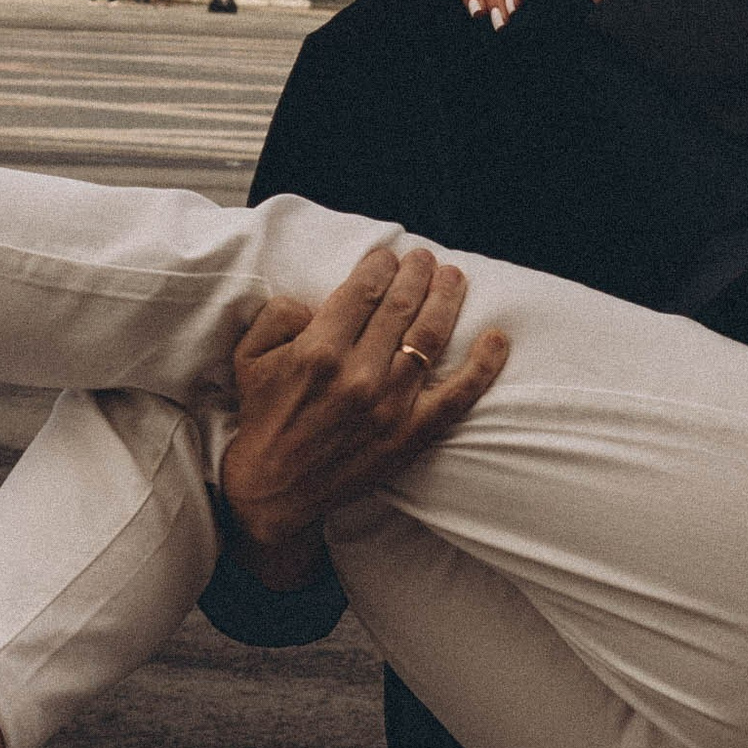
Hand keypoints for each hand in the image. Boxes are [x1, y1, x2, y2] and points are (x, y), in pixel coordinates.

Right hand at [220, 244, 510, 585]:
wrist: (273, 489)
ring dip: (447, 299)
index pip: (363, 291)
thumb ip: (277, 315)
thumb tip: (318, 299)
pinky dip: (484, 365)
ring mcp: (389, 406)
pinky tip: (498, 338)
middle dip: (417, 273)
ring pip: (431, 337)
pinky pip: (458, 395)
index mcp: (317, 352)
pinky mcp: (411, 435)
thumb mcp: (249, 357)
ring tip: (454, 277)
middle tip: (425, 258)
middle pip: (401, 306)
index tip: (387, 257)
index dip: (381, 266)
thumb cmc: (263, 416)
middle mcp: (358, 375)